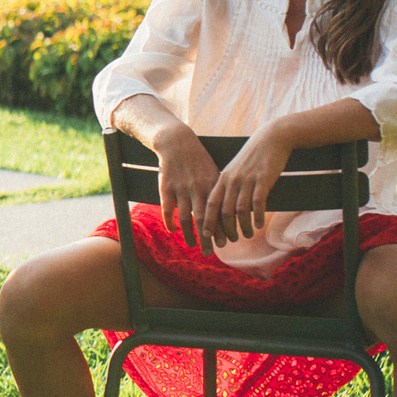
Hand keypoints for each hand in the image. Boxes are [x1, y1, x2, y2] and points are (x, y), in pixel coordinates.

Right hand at [147, 123, 222, 252]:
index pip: (218, 212)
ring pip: (185, 218)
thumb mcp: (212, 172)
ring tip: (192, 245)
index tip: (225, 244)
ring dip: (189, 234)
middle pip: (203, 220)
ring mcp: (180, 189)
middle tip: (209, 253)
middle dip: (207, 239)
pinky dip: (170, 222)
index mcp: (211, 185)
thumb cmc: (198, 160)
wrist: (177, 143)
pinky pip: (167, 209)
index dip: (221, 229)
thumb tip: (230, 212)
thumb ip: (219, 192)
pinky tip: (173, 231)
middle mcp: (197, 189)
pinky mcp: (165, 187)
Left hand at [203, 130, 289, 250]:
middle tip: (230, 241)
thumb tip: (223, 210)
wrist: (271, 139)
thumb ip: (228, 188)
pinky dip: (258, 216)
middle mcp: (233, 180)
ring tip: (248, 235)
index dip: (208, 220)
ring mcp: (247, 179)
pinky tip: (259, 225)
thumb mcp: (235, 171)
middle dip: (226, 229)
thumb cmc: (252, 158)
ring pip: (241, 210)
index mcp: (223, 179)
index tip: (206, 235)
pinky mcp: (263, 179)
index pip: (211, 204)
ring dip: (243, 226)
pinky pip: (258, 202)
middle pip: (224, 211)